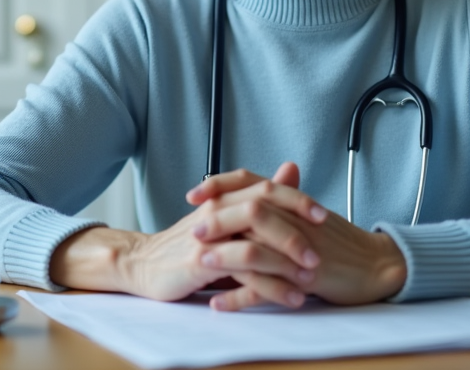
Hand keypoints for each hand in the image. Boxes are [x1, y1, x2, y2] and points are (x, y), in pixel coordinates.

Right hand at [48, 170, 324, 306]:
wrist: (145, 265)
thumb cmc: (189, 243)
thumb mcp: (226, 217)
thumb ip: (259, 197)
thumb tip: (291, 170)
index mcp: (225, 198)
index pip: (265, 188)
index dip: (296, 199)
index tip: (324, 213)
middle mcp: (218, 212)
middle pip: (262, 209)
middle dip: (296, 229)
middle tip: (320, 250)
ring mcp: (209, 237)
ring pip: (254, 243)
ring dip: (286, 261)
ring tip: (310, 277)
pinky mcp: (201, 263)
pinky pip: (243, 274)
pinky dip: (270, 287)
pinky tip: (289, 297)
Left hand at [187, 162, 407, 309]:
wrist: (375, 265)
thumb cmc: (338, 242)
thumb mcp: (307, 216)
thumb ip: (278, 204)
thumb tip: (245, 196)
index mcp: (292, 203)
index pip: (252, 181)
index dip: (221, 185)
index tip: (194, 194)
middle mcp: (295, 220)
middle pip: (251, 212)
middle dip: (218, 221)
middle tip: (193, 229)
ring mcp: (302, 249)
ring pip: (257, 249)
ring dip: (225, 258)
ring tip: (198, 265)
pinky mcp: (307, 277)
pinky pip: (269, 289)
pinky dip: (240, 298)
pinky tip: (219, 304)